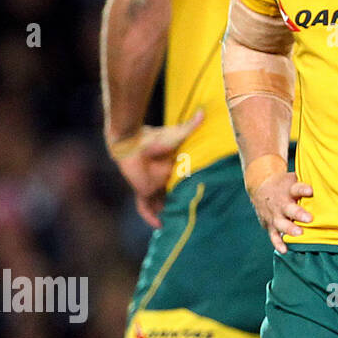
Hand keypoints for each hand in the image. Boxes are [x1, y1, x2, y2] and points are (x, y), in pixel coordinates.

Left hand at [109, 108, 204, 228]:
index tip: (203, 198)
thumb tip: (204, 111)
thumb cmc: (156, 137)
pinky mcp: (142, 190)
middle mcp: (165, 178)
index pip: (183, 182)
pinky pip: (144, 207)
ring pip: (161, 204)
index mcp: (174, 167)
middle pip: (173, 195)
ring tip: (178, 227)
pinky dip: (150, 217)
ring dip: (167, 214)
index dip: (190, 190)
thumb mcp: (178, 133)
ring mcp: (153, 185)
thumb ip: (192, 125)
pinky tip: (159, 226)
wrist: (132, 141)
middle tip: (194, 217)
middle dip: (181, 206)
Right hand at [248, 171, 312, 254]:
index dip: (303, 189)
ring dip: (290, 229)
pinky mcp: (270, 226)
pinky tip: (285, 250)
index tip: (311, 191)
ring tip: (300, 233)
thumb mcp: (294, 180)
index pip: (296, 188)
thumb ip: (309, 183)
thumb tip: (333, 184)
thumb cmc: (285, 185)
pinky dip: (278, 243)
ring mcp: (275, 215)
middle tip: (309, 218)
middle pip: (289, 208)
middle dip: (298, 213)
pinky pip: (274, 236)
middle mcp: (282, 203)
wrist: (261, 187)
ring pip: (281, 223)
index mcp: (289, 190)